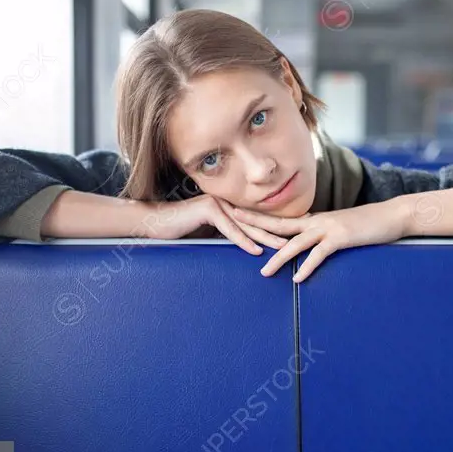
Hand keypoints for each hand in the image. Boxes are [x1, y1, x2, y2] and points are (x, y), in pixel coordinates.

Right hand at [139, 194, 288, 254]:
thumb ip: (224, 234)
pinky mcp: (207, 210)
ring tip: (282, 247)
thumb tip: (243, 244)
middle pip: (255, 220)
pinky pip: (229, 229)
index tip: (293, 232)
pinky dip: (243, 241)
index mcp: (228, 205)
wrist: (155, 223)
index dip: (274, 225)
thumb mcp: (207, 232)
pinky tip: (255, 250)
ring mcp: (217, 203)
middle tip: (297, 238)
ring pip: (246, 224)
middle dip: (277, 230)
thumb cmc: (179, 229)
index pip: (255, 217)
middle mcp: (225, 201)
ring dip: (265, 237)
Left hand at [231, 200, 409, 281]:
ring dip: (279, 258)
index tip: (238, 215)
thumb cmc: (366, 225)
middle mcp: (317, 221)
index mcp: (314, 219)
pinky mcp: (341, 237)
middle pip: (279, 224)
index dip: (259, 218)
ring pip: (296, 243)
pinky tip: (298, 278)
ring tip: (264, 272)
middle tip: (232, 221)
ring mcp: (328, 228)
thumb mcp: (340, 229)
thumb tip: (310, 247)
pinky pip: (319, 254)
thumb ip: (322, 236)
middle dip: (255, 223)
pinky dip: (308, 266)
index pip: (281, 220)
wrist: (392, 215)